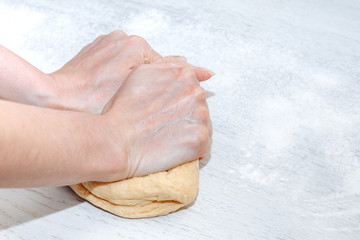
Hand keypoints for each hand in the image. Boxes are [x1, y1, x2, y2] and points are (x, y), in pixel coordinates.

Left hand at [49, 30, 161, 112]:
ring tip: (111, 90)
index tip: (143, 96)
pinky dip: (112, 71)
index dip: (155, 84)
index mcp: (136, 45)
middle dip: (140, 78)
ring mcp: (107, 40)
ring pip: (128, 60)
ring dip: (126, 74)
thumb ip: (160, 73)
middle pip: (144, 61)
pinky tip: (103, 84)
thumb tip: (182, 61)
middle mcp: (122, 37)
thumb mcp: (134, 89)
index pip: (160, 65)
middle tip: (126, 95)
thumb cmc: (93, 98)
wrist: (59, 95)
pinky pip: (113, 59)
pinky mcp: (96, 47)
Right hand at [101, 57, 212, 179]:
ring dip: (189, 134)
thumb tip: (192, 66)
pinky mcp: (200, 139)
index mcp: (184, 74)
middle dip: (185, 119)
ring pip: (203, 128)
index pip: (192, 91)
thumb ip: (168, 65)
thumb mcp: (141, 73)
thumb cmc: (123, 110)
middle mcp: (196, 92)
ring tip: (166, 140)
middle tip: (162, 128)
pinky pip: (204, 149)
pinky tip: (174, 151)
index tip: (164, 115)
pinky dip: (192, 152)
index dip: (177, 106)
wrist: (116, 140)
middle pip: (199, 109)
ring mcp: (200, 116)